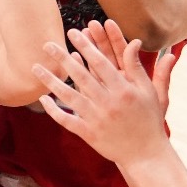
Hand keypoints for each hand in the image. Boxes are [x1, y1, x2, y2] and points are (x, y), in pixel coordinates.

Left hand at [32, 21, 175, 168]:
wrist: (146, 154)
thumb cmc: (150, 119)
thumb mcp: (150, 91)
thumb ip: (137, 67)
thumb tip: (134, 41)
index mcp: (124, 90)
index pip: (101, 64)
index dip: (86, 46)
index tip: (73, 33)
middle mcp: (108, 103)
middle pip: (81, 76)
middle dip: (63, 58)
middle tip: (47, 44)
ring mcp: (97, 119)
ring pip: (69, 97)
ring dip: (51, 81)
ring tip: (36, 68)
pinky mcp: (89, 134)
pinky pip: (67, 120)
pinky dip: (53, 110)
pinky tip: (42, 98)